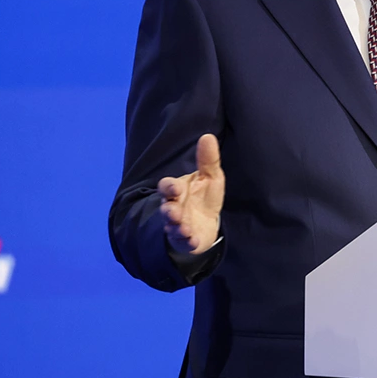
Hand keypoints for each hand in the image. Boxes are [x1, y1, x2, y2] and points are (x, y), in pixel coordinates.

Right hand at [159, 134, 225, 254]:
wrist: (206, 223)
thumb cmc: (204, 196)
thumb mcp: (210, 177)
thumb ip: (208, 160)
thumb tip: (207, 136)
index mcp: (177, 190)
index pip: (166, 186)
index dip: (168, 187)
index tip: (175, 187)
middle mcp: (174, 207)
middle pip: (166, 208)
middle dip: (169, 210)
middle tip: (173, 211)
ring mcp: (178, 225)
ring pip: (172, 226)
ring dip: (176, 226)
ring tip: (182, 227)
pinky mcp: (186, 240)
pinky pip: (184, 241)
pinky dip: (187, 241)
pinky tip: (192, 240)